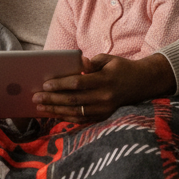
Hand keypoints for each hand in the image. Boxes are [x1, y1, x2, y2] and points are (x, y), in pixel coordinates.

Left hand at [32, 52, 175, 123]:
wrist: (143, 83)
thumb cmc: (121, 68)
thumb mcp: (108, 59)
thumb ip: (91, 63)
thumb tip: (76, 63)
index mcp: (105, 80)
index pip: (78, 84)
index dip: (60, 84)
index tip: (45, 84)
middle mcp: (105, 97)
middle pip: (73, 100)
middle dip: (52, 99)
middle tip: (36, 97)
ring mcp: (105, 109)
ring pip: (76, 112)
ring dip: (56, 110)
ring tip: (40, 107)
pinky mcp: (104, 116)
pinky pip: (82, 119)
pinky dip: (66, 117)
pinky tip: (54, 113)